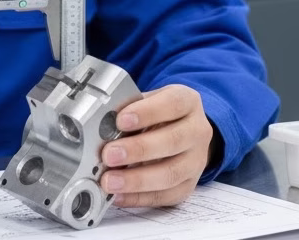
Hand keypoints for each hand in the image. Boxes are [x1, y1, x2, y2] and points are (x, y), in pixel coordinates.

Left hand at [100, 84, 214, 206]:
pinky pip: (166, 196)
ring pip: (171, 173)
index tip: (120, 120)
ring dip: (137, 179)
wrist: (184, 131)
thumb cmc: (161, 114)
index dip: (147, 112)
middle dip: (138, 149)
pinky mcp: (189, 185)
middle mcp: (197, 131)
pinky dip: (140, 198)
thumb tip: (101, 125)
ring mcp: (196, 160)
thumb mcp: (148, 101)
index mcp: (188, 102)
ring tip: (110, 180)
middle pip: (173, 141)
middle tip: (109, 154)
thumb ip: (129, 110)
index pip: (173, 104)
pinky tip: (119, 195)